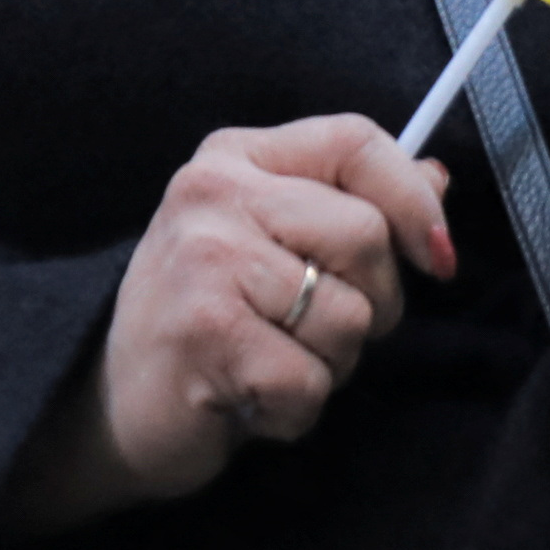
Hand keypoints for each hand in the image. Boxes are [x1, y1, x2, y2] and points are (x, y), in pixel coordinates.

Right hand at [2, 115, 455, 536]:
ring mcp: (204, 260)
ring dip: (331, 365)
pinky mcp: (206, 332)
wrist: (114, 400)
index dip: (414, 200)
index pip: (354, 140)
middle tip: (316, 329)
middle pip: (366, 235)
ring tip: (272, 360)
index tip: (436, 258)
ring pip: (349, 317)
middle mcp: (213, 194)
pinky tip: (250, 396)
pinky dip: (295, 409)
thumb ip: (349, 203)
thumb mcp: (271, 240)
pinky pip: (312, 381)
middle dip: (372, 304)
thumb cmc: (207, 318)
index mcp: (234, 157)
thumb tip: (436, 177)